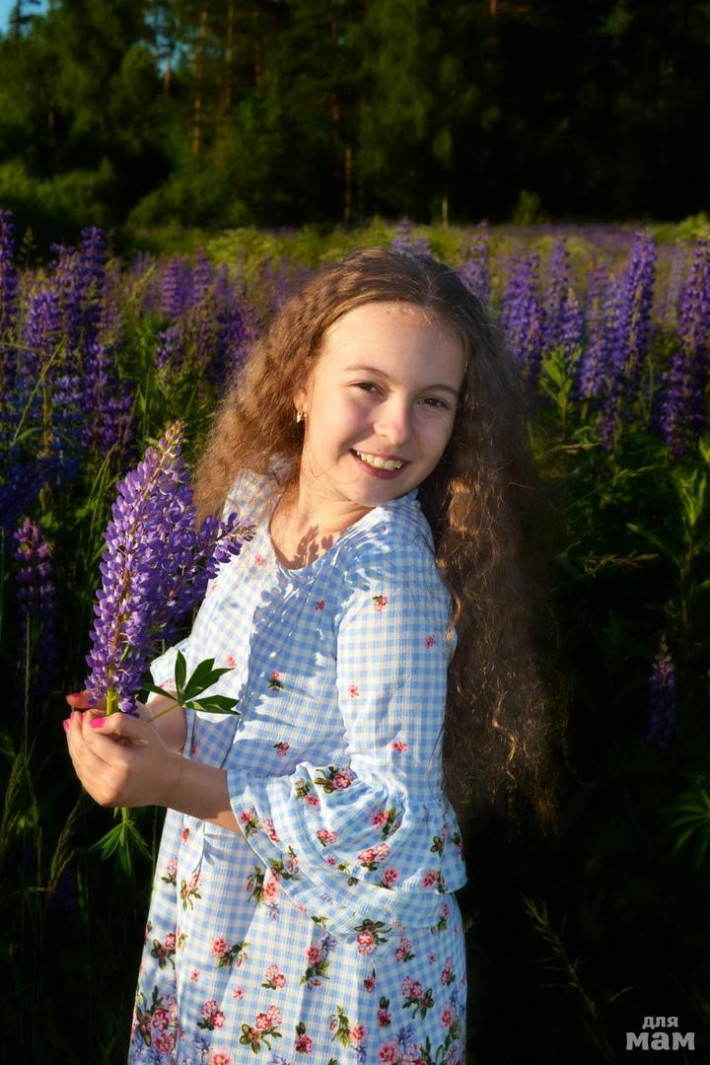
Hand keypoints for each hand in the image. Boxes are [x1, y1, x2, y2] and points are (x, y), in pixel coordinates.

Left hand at [64, 706, 181, 809]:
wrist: (166, 783)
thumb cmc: (156, 752)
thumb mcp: (145, 731)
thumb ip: (121, 722)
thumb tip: (93, 721)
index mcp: (125, 765)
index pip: (93, 740)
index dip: (87, 723)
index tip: (87, 711)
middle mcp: (112, 783)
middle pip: (82, 753)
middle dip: (75, 732)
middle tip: (74, 716)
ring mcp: (105, 794)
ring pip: (79, 765)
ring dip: (73, 744)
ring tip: (72, 727)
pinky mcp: (102, 799)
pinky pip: (83, 776)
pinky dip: (79, 759)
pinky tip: (79, 745)